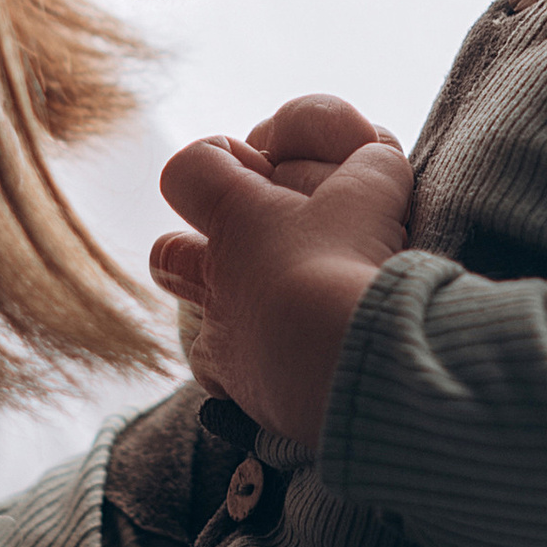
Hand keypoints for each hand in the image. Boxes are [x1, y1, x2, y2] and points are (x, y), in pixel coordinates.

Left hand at [149, 122, 413, 447]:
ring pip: (197, 323)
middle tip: (260, 248)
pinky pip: (231, 378)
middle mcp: (216, 275)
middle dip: (200, 247)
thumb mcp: (378, 187)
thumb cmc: (354, 261)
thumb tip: (374, 156)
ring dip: (230, 312)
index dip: (216, 160)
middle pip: (168, 254)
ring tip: (282, 310)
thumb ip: (371, 162)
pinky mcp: (243, 390)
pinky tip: (298, 364)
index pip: (189, 168)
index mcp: (236, 216)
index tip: (260, 171)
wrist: (350, 361)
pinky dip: (259, 368)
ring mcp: (223, 336)